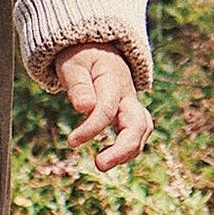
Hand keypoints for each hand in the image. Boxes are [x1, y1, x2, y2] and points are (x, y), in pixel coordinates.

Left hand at [54, 45, 153, 170]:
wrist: (96, 49)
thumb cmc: (80, 58)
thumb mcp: (72, 65)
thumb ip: (78, 85)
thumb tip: (84, 108)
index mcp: (113, 80)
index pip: (107, 109)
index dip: (90, 128)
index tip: (71, 142)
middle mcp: (128, 95)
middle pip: (138, 124)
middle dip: (123, 148)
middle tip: (99, 165)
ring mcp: (131, 105)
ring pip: (142, 131)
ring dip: (127, 151)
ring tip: (102, 164)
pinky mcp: (129, 114)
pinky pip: (136, 133)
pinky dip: (127, 149)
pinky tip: (106, 157)